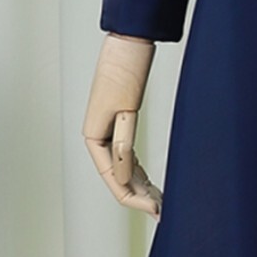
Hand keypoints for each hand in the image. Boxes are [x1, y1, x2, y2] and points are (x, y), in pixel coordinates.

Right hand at [82, 33, 161, 216]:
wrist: (129, 43)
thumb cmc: (125, 71)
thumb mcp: (125, 110)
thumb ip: (124, 143)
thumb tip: (124, 177)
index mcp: (93, 137)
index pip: (113, 180)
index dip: (134, 199)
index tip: (156, 209)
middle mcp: (97, 138)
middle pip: (118, 179)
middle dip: (139, 197)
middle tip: (163, 213)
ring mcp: (109, 133)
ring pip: (123, 170)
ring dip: (140, 187)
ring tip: (160, 204)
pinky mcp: (121, 124)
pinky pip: (128, 158)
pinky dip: (139, 172)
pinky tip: (151, 183)